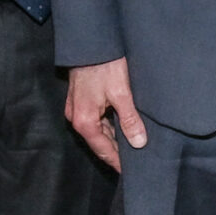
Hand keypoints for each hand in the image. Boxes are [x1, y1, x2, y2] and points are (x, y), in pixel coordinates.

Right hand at [66, 58, 147, 172]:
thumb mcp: (122, 93)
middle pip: (99, 142)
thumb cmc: (105, 66)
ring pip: (97, 130)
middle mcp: (76, 118)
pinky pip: (96, 119)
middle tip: (136, 161)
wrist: (91, 42)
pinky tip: (122, 125)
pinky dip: (108, 125)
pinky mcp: (80, 99)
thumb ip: (130, 119)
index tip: (130, 172)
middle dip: (116, 152)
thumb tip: (139, 143)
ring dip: (113, 138)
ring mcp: (76, 109)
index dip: (117, 162)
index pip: (103, 150)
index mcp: (84, 121)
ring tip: (132, 145)